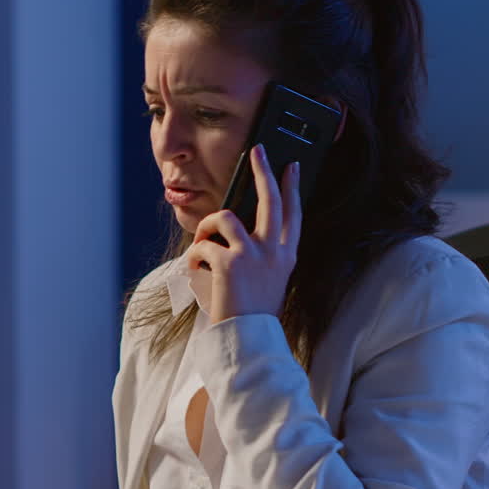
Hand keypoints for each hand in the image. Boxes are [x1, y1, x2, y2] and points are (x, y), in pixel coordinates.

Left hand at [186, 144, 301, 322]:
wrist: (246, 338)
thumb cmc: (249, 312)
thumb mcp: (264, 279)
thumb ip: (259, 253)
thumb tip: (234, 223)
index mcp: (286, 256)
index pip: (293, 214)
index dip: (292, 188)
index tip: (291, 166)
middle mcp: (274, 252)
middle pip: (271, 200)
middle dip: (263, 171)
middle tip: (258, 150)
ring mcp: (253, 255)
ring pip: (225, 218)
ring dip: (206, 228)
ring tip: (202, 246)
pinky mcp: (230, 262)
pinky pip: (204, 245)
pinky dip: (194, 258)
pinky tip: (198, 273)